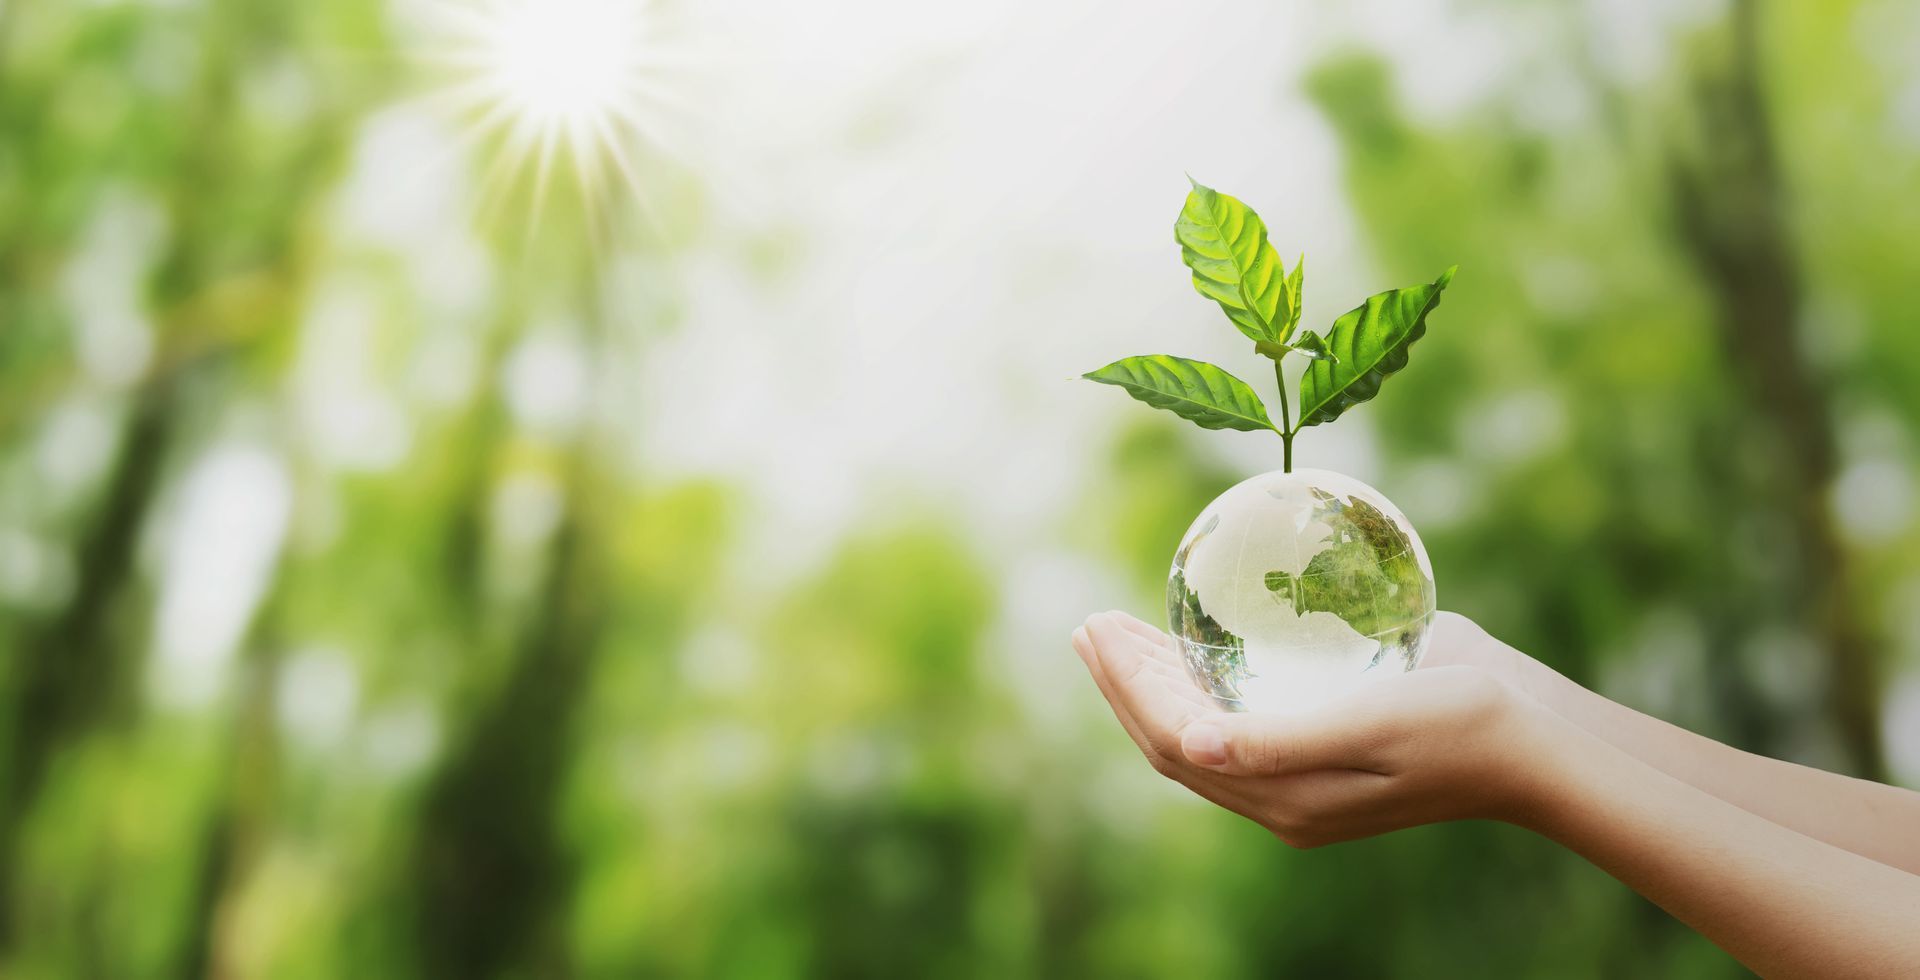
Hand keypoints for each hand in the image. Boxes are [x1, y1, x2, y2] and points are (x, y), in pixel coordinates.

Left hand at [1069, 611, 1566, 845]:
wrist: (1537, 743)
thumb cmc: (1463, 724)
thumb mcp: (1371, 724)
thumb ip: (1279, 740)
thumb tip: (1188, 741)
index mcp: (1285, 798)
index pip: (1174, 739)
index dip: (1126, 687)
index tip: (1096, 629)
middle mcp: (1282, 796)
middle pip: (1175, 739)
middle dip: (1125, 684)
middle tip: (1090, 625)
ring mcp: (1302, 778)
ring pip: (1201, 733)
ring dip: (1155, 685)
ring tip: (1120, 634)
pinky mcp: (1323, 750)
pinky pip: (1239, 723)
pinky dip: (1202, 686)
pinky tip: (1195, 650)